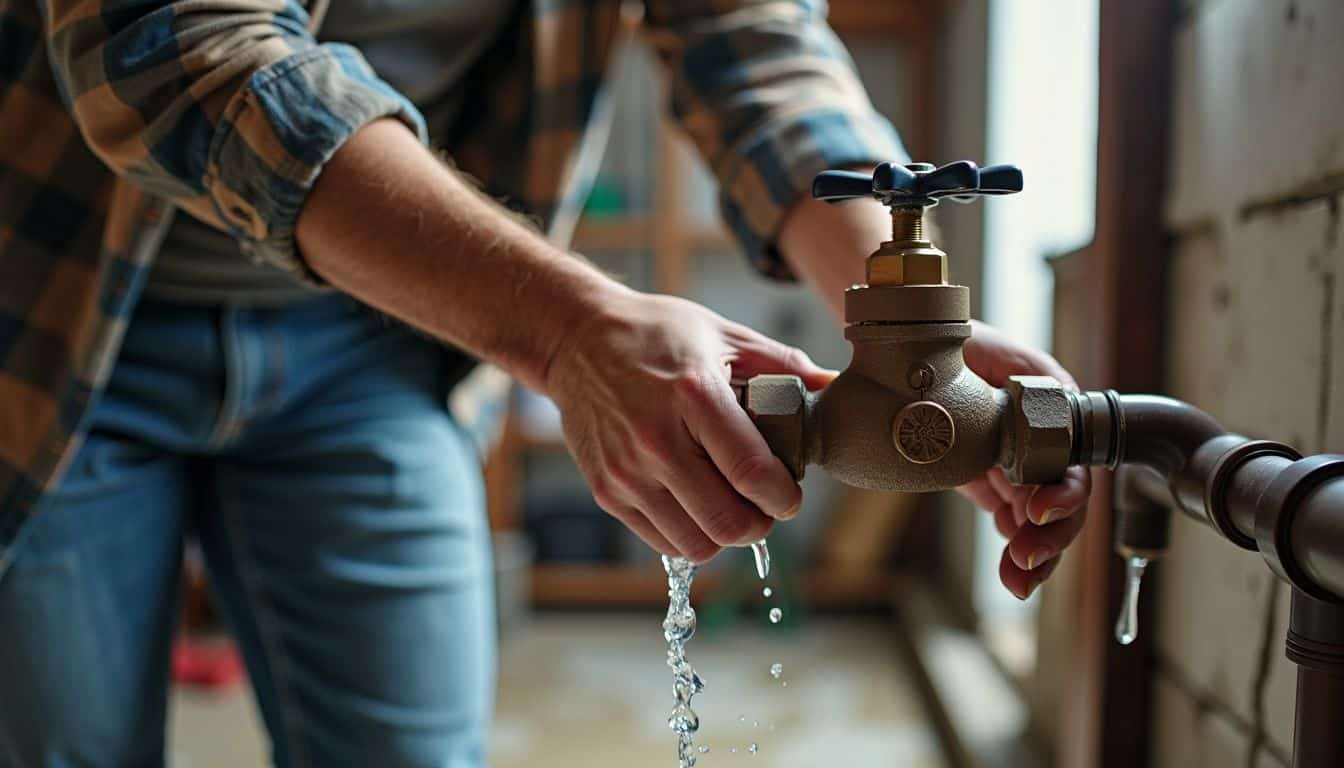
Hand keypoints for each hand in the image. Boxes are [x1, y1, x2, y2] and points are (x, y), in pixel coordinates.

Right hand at [545, 288, 834, 562]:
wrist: (576, 340)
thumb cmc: (654, 334)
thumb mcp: (722, 334)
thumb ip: (782, 364)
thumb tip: (832, 386)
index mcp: (694, 396)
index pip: (752, 473)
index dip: (784, 497)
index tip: (790, 495)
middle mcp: (657, 440)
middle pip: (728, 522)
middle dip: (760, 523)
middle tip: (766, 506)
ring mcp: (627, 472)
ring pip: (697, 544)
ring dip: (724, 534)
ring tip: (730, 506)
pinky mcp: (607, 491)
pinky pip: (663, 541)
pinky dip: (689, 534)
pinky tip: (695, 505)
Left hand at [959, 321, 1092, 599]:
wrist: (911, 350)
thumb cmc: (947, 338)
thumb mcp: (975, 342)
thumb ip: (1005, 364)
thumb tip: (1046, 392)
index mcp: (1047, 408)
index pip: (1071, 459)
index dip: (1064, 492)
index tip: (1038, 510)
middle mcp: (1040, 440)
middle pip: (1063, 500)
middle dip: (1052, 537)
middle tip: (1025, 559)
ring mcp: (1018, 463)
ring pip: (1041, 518)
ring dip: (1036, 554)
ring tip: (1018, 582)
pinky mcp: (992, 479)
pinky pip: (1012, 519)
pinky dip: (1016, 547)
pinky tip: (1011, 573)